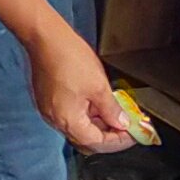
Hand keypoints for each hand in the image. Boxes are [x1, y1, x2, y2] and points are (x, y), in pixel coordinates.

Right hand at [29, 23, 137, 153]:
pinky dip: (86, 114)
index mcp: (68, 121)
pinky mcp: (48, 100)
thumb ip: (112, 109)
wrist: (45, 37)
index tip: (134, 134)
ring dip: (98, 124)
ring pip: (79, 128)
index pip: (98, 143)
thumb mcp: (99, 86)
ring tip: (116, 112)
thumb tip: (122, 123)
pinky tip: (98, 103)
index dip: (119, 141)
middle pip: (87, 140)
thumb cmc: (68, 57)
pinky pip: (70, 116)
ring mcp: (50, 111)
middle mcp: (56, 120)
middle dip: (109, 135)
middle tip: (127, 127)